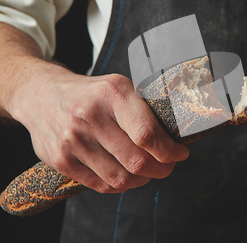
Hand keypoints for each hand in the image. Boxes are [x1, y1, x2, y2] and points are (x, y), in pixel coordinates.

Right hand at [7, 63, 188, 192]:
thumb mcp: (119, 86)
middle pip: (137, 161)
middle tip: (168, 166)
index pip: (147, 134)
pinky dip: (121, 185)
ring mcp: (73, 140)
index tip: (180, 153)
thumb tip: (175, 136)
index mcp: (113, 93)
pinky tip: (128, 176)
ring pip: (121, 178)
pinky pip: (101, 185)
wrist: (41, 95)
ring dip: (142, 180)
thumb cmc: (91, 93)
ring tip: (148, 172)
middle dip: (161, 169)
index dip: (169, 151)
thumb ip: (144, 108)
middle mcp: (90, 116)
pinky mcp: (61, 160)